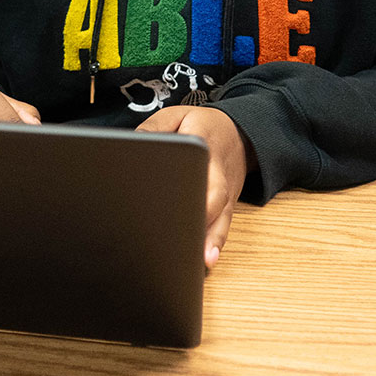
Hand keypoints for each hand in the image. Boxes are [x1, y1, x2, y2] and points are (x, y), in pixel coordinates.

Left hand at [138, 105, 251, 268]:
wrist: (240, 133)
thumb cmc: (203, 126)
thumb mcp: (175, 116)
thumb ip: (154, 127)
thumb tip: (134, 144)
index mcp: (204, 145)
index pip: (199, 160)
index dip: (192, 176)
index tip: (181, 191)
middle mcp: (219, 172)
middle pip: (215, 196)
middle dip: (203, 218)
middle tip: (189, 239)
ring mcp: (227, 191)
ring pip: (222, 216)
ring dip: (213, 238)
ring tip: (203, 260)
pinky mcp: (228, 204)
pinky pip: (224, 224)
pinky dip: (217, 242)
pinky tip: (208, 260)